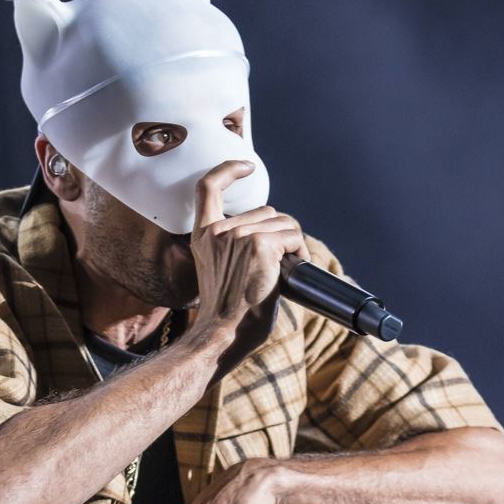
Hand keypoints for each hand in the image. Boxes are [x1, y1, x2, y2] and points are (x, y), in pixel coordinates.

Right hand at [183, 160, 309, 380]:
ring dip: (291, 245)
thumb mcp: (219, 272)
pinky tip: (292, 270)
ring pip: (282, 223)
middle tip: (278, 266)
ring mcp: (238, 235)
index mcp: (203, 236)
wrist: (221, 336)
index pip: (208, 187)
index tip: (245, 167)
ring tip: (283, 273)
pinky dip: (299, 251)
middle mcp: (218, 231)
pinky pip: (293, 236)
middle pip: (265, 212)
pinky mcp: (260, 245)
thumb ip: (232, 248)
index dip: (228, 171)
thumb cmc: (226, 316)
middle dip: (278, 235)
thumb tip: (272, 237)